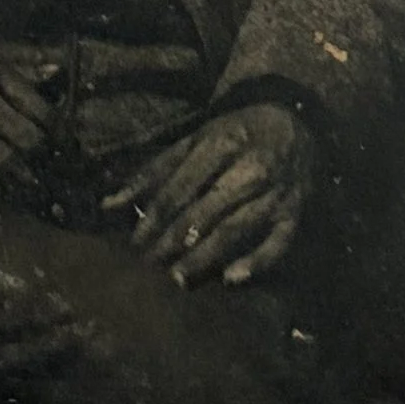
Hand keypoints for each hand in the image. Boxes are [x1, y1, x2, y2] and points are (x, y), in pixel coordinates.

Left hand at [108, 103, 309, 285]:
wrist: (294, 124)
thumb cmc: (234, 135)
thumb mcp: (194, 141)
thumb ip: (154, 173)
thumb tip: (110, 205)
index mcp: (221, 144)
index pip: (181, 188)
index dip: (156, 217)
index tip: (136, 242)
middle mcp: (250, 168)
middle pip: (205, 211)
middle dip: (175, 241)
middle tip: (150, 267)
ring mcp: (276, 193)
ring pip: (236, 229)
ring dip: (206, 256)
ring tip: (179, 278)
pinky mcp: (294, 213)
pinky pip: (278, 243)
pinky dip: (257, 262)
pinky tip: (231, 279)